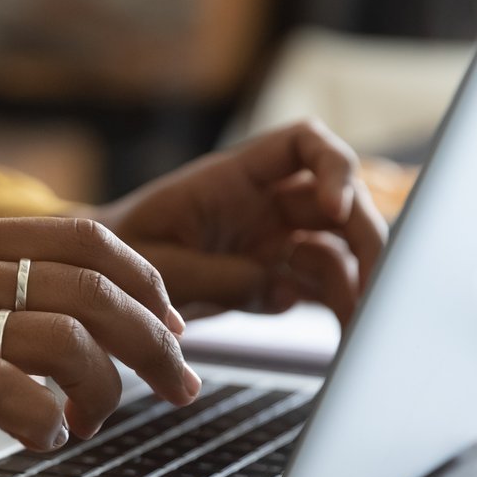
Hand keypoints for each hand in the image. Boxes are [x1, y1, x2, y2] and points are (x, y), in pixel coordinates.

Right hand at [0, 214, 200, 469]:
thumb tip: (53, 316)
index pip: (88, 237)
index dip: (147, 282)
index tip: (171, 324)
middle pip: (97, 286)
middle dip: (157, 340)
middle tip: (179, 385)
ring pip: (68, 337)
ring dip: (107, 389)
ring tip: (97, 424)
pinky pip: (14, 392)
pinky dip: (48, 421)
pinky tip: (44, 440)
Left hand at [93, 119, 388, 327]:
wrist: (100, 288)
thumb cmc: (120, 259)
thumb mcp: (160, 265)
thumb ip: (219, 275)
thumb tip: (282, 291)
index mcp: (233, 179)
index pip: (303, 145)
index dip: (333, 167)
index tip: (336, 205)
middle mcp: (263, 204)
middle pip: (339, 202)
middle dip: (364, 235)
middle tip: (376, 281)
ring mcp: (273, 241)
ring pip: (338, 248)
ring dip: (358, 281)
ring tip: (359, 322)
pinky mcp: (274, 279)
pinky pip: (321, 287)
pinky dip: (340, 307)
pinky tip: (346, 331)